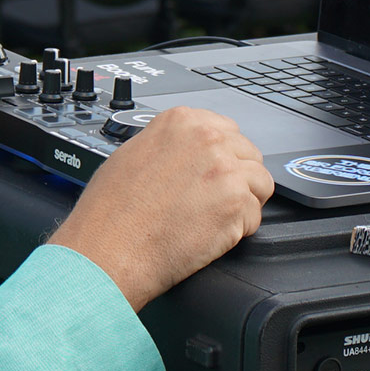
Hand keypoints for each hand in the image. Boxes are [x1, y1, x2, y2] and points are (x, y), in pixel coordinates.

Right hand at [48, 108, 273, 310]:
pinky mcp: (236, 203)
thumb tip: (187, 154)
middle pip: (249, 154)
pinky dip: (238, 230)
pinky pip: (255, 216)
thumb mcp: (133, 154)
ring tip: (211, 219)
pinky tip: (209, 235)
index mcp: (181, 121)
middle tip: (211, 201)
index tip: (213, 173)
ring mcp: (225, 169)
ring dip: (243, 203)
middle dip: (236, 178)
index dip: (222, 156)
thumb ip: (170, 145)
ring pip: (261, 183)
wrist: (109, 249)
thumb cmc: (111, 211)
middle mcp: (206, 138)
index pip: (227, 129)